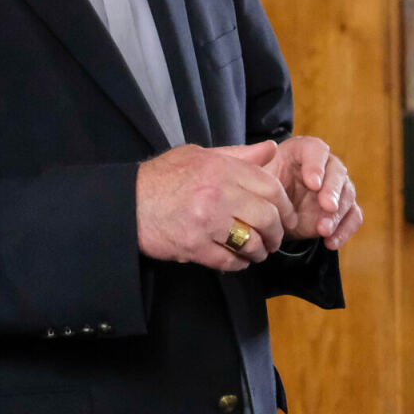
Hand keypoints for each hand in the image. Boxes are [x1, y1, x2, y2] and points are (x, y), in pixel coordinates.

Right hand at [136, 141, 296, 271]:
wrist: (126, 204)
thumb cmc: (162, 178)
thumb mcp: (200, 156)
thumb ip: (238, 155)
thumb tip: (272, 149)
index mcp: (221, 168)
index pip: (271, 187)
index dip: (285, 205)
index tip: (286, 216)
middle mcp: (217, 193)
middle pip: (267, 217)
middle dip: (276, 233)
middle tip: (274, 239)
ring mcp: (206, 221)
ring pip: (251, 242)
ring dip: (259, 251)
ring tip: (257, 251)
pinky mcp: (194, 246)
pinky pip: (229, 261)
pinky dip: (239, 264)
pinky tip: (237, 260)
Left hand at [269, 136, 363, 250]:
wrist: (270, 211)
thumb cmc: (263, 186)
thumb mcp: (256, 174)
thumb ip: (259, 161)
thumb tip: (270, 148)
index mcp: (304, 151)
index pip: (316, 150)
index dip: (316, 165)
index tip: (311, 183)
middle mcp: (326, 166)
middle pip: (337, 172)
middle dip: (333, 190)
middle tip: (327, 206)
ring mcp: (337, 188)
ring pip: (347, 195)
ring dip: (337, 214)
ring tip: (323, 230)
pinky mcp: (342, 210)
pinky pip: (353, 217)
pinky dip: (345, 230)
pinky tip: (331, 242)